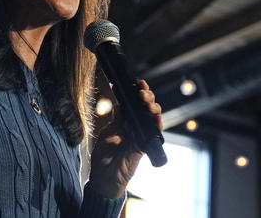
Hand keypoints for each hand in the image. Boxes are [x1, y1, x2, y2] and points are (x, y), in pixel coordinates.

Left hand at [87, 79, 162, 198]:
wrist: (104, 176)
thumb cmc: (104, 156)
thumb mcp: (108, 133)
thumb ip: (117, 120)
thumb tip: (120, 104)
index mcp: (125, 122)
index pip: (134, 104)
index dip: (138, 93)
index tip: (138, 83)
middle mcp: (135, 127)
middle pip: (146, 108)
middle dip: (147, 97)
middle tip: (142, 92)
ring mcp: (141, 136)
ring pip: (153, 118)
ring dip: (153, 107)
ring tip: (147, 100)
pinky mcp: (144, 146)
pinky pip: (154, 133)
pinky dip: (156, 123)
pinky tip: (155, 116)